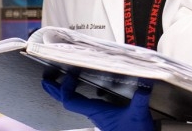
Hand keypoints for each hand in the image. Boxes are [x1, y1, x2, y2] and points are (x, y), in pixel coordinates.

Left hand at [41, 73, 155, 130]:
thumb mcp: (138, 114)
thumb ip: (140, 98)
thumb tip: (145, 82)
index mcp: (96, 112)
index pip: (70, 101)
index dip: (64, 88)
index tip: (67, 75)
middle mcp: (94, 114)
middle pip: (68, 102)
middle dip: (56, 91)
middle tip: (46, 81)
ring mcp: (98, 116)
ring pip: (76, 103)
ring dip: (67, 93)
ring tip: (61, 83)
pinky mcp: (105, 117)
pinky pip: (85, 104)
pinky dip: (80, 96)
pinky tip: (85, 91)